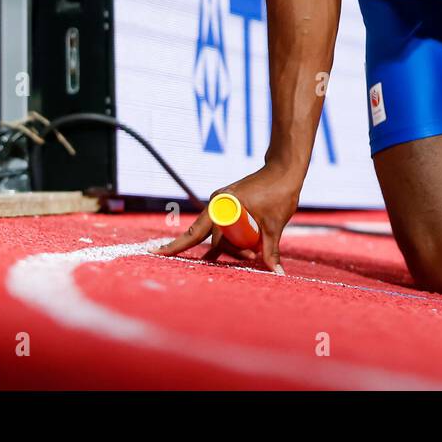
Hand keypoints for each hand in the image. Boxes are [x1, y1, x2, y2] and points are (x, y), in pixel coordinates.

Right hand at [153, 164, 301, 272]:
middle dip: (222, 252)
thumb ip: (270, 250)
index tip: (155, 253)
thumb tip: (276, 273)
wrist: (285, 169)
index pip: (196, 232)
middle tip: (249, 257)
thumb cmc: (279, 192)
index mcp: (222, 205)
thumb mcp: (274, 225)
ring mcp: (223, 203)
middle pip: (208, 236)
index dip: (177, 246)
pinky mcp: (231, 203)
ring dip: (231, 246)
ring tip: (253, 254)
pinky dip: (232, 237)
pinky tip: (244, 247)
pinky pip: (225, 225)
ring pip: (218, 232)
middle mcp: (218, 203)